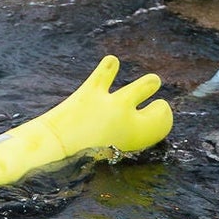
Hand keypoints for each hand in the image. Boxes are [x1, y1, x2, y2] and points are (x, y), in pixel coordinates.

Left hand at [44, 56, 172, 158]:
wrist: (55, 148)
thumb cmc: (80, 156)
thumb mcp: (108, 152)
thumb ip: (122, 138)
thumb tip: (128, 127)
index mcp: (134, 136)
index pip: (161, 123)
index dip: (163, 118)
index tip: (161, 113)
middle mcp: (128, 118)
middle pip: (156, 111)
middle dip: (159, 110)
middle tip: (160, 105)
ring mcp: (111, 103)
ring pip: (141, 87)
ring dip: (148, 85)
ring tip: (153, 81)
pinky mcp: (92, 90)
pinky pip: (105, 73)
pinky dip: (109, 66)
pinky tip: (112, 61)